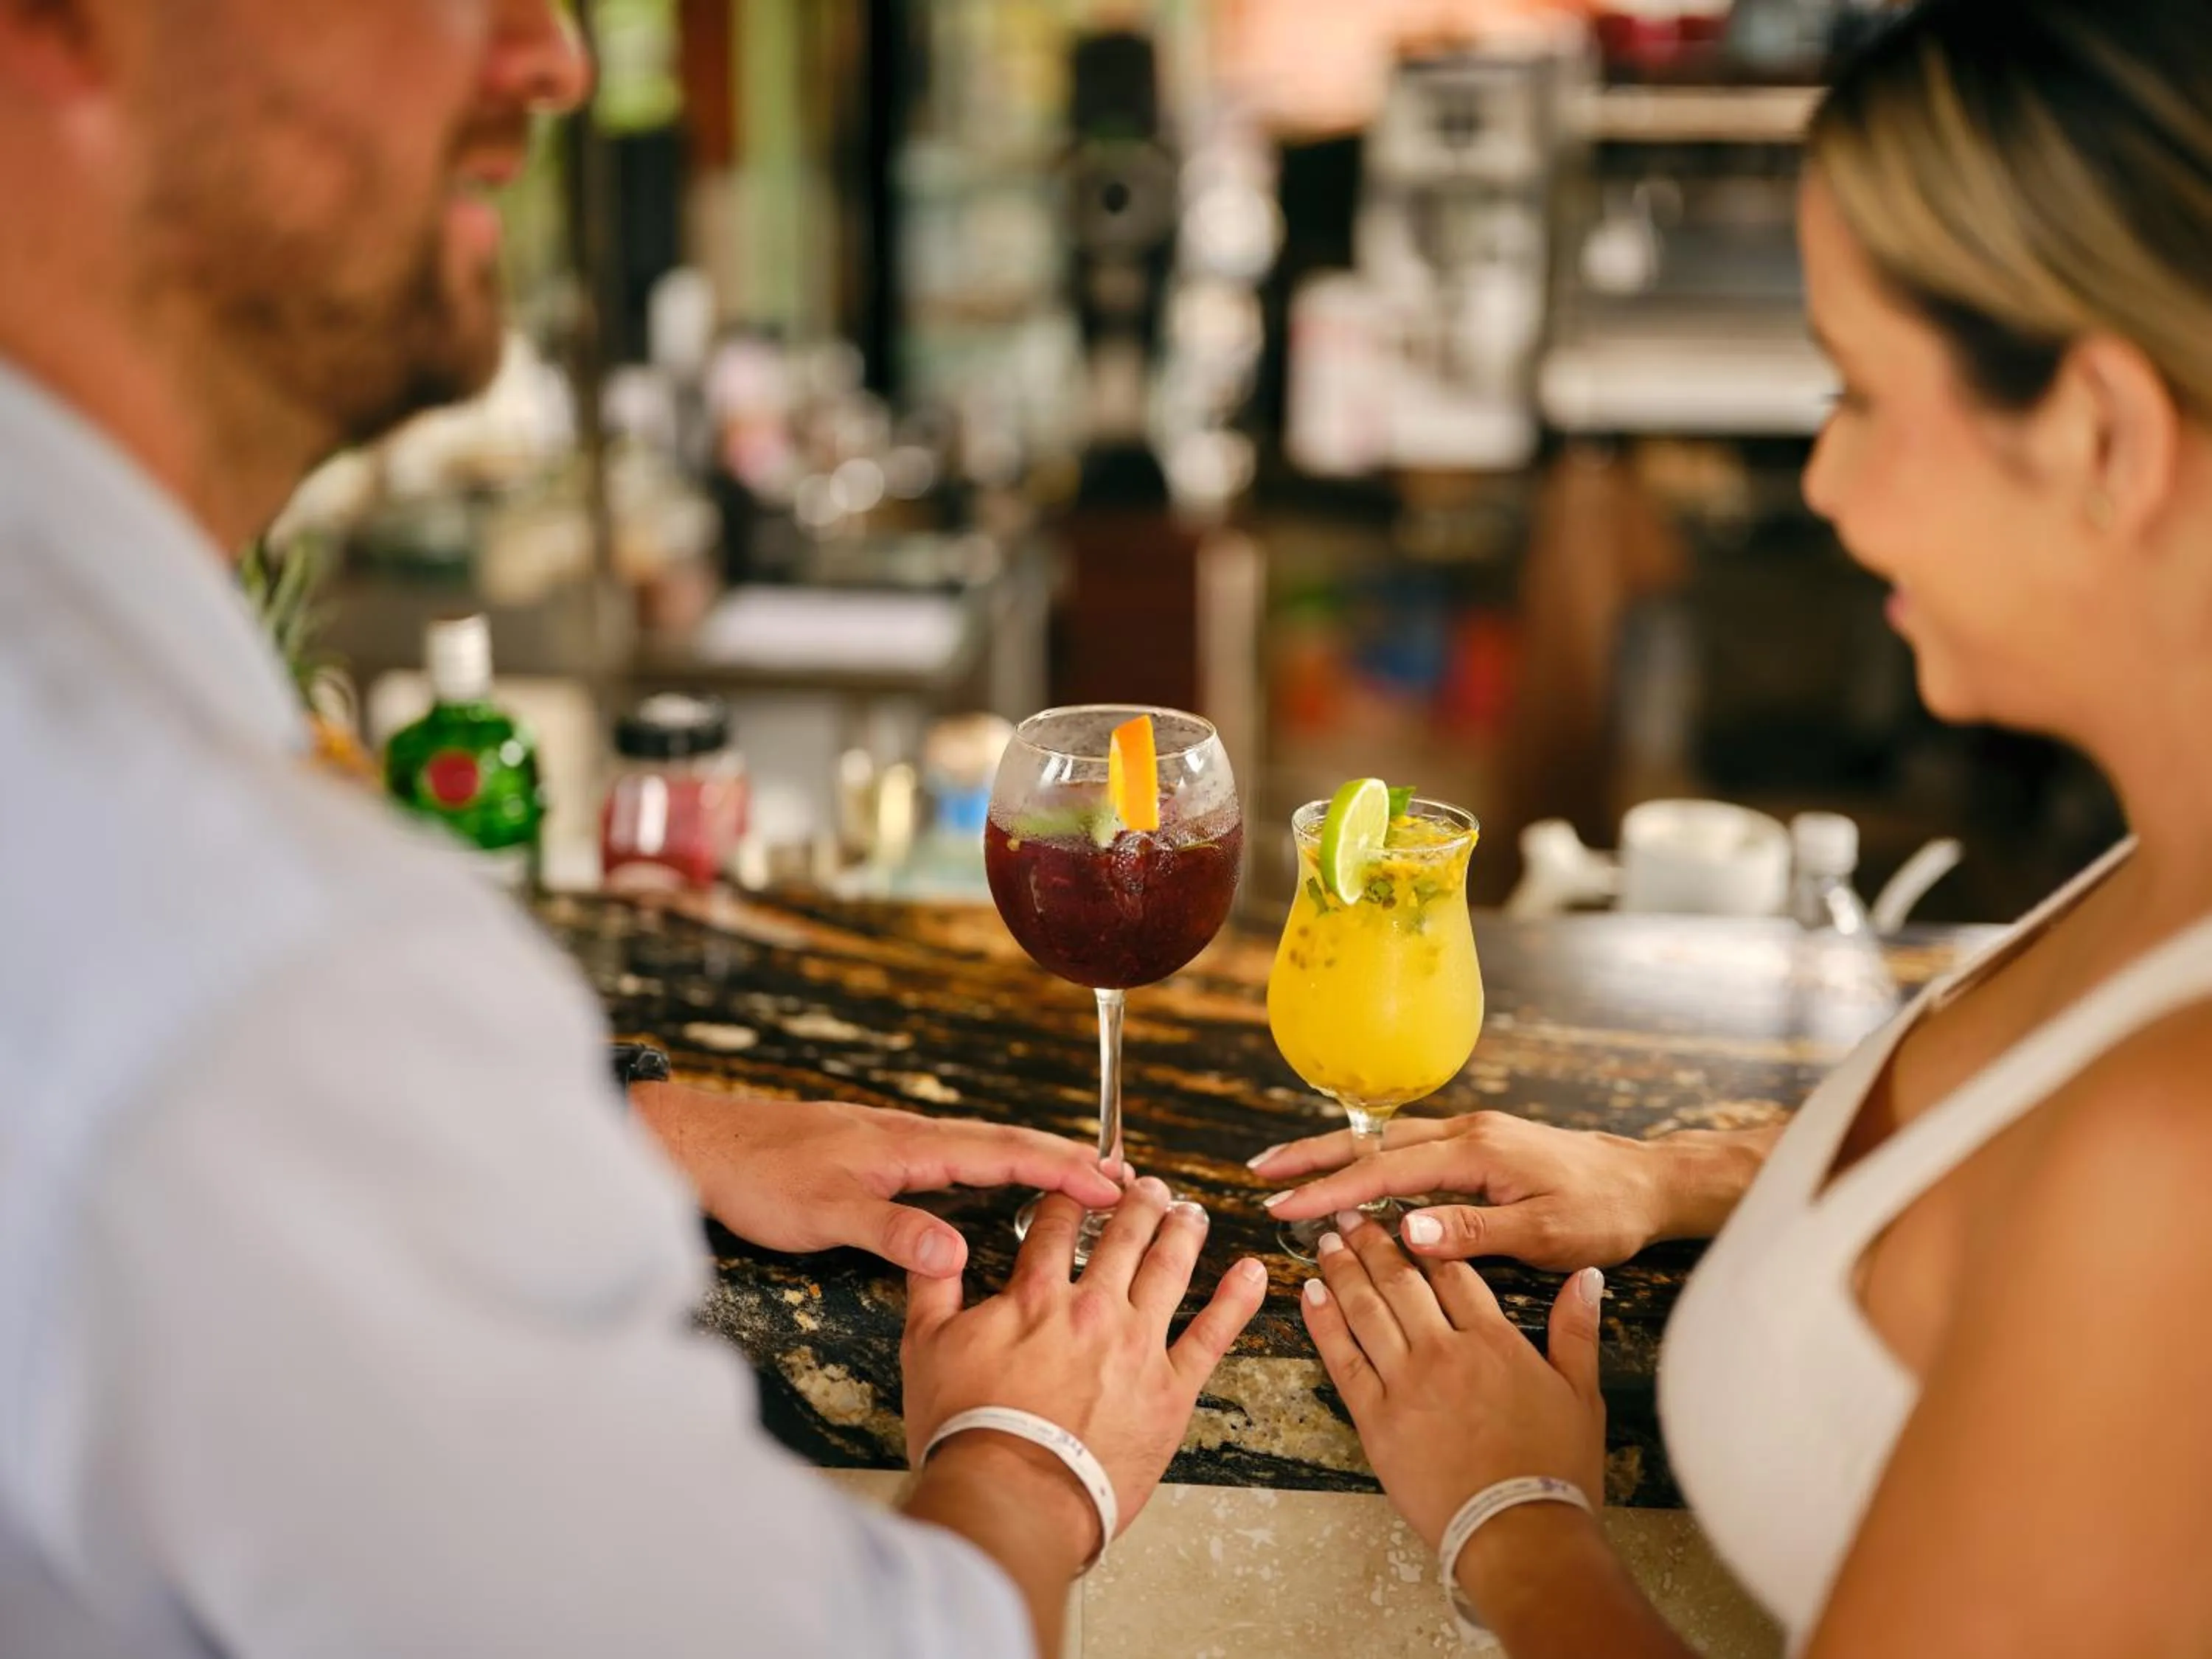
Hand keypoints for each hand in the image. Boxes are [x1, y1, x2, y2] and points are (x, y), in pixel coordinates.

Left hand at [631, 1083, 1124, 1277]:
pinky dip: (996, 1162)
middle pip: (1005, 1141)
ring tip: (1081, 1175)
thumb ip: (894, 1233)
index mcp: (908, 1145)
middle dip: (1066, 1156)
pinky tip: (997, 1178)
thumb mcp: (825, 1214)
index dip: (1062, 1168)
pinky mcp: (874, 1152)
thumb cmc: (755, 1177)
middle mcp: (909, 1136)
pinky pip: (956, 1153)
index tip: (1113, 1182)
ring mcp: (892, 1141)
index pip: (1003, 1152)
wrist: (699, 1145)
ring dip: (1035, 1157)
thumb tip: (961, 1255)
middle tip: (1123, 1176)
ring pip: (982, 1145)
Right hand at [902, 1181, 1267, 1551]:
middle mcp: (1094, 1309)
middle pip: (1124, 1235)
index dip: (1070, 1195)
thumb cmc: (970, 1432)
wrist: (1014, 1497)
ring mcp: (1138, 1347)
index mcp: (1036, 1296)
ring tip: (1191, 1212)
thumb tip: (932, 1247)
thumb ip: (932, 1288)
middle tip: (1149, 1186)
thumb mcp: (926, 1348)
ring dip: (1183, 1231)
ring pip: (1170, 1269)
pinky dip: (1237, 1300)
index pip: (1057, 1225)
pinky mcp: (1171, 1390)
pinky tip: (1252, 1273)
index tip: (1081, 1182)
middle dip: (1138, 1202)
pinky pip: (1213, 1335)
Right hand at [1251, 1112, 1668, 1269]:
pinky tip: (1353, 1169)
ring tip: (1289, 1167)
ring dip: (1337, 1153)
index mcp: (1476, 1154)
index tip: (1284, 1206)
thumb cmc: (1602, 1213)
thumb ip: (1472, 1232)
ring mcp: (1473, 1135)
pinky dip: (1371, 1155)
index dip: (1330, 1191)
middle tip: (1262, 1171)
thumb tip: (1406, 1232)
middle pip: (1374, 1142)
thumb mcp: (1544, 1235)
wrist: (1647, 1182)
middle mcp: (1467, 1134)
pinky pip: (1411, 1146)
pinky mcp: (1480, 1144)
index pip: (1385, 1172)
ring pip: (1389, 1140)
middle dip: (1313, 1156)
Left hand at [1300, 1210, 1605, 1550]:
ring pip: (1367, 1311)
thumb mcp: (1581, 1395)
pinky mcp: (1376, 1420)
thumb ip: (1577, 1330)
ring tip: (1327, 1240)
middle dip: (1373, 1242)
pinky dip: (1324, 1322)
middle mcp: (1445, 1352)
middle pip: (1401, 1282)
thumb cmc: (1556, 1470)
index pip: (1452, 1272)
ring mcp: (1406, 1385)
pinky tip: (1310, 1293)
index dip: (1425, 1239)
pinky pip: (1342, 1359)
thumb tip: (1587, 1278)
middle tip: (1350, 1214)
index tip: (1403, 1215)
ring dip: (1343, 1270)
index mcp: (1494, 1341)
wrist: (1520, 1532)